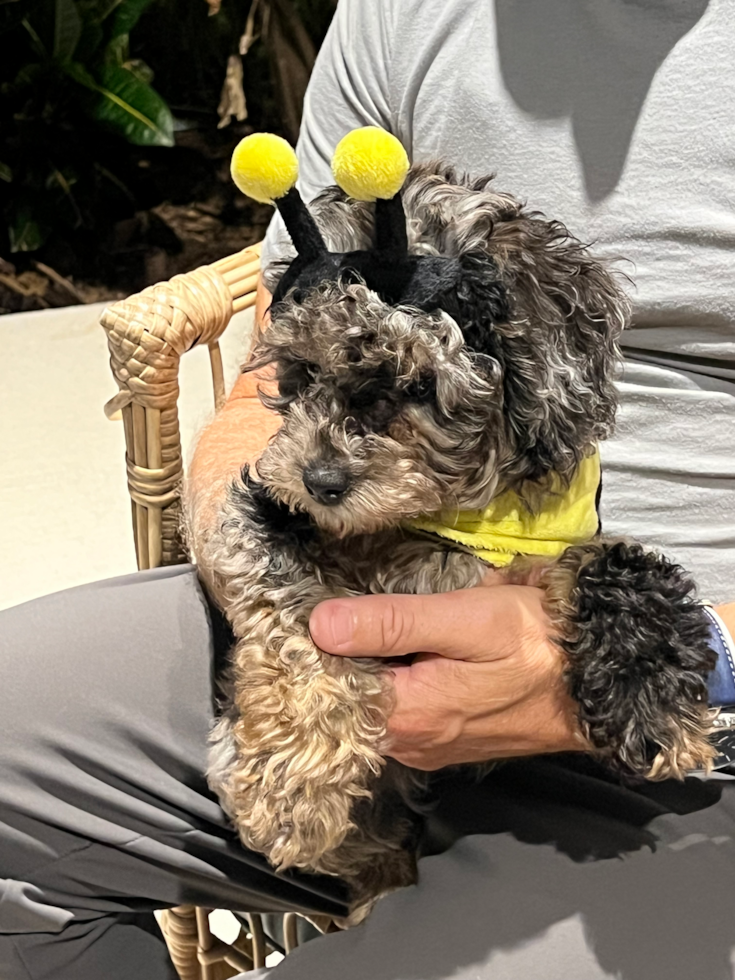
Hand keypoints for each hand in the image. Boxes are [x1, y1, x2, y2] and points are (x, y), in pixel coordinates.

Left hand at [309, 580, 586, 769]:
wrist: (605, 678)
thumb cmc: (537, 644)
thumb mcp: (464, 620)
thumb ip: (391, 624)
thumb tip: (319, 625)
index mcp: (407, 718)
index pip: (329, 691)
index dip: (311, 653)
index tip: (297, 616)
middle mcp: (411, 744)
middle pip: (349, 700)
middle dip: (335, 659)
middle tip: (320, 610)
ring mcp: (430, 745)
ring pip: (375, 703)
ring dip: (365, 667)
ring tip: (352, 622)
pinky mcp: (449, 737)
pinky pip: (402, 708)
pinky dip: (392, 679)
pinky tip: (393, 648)